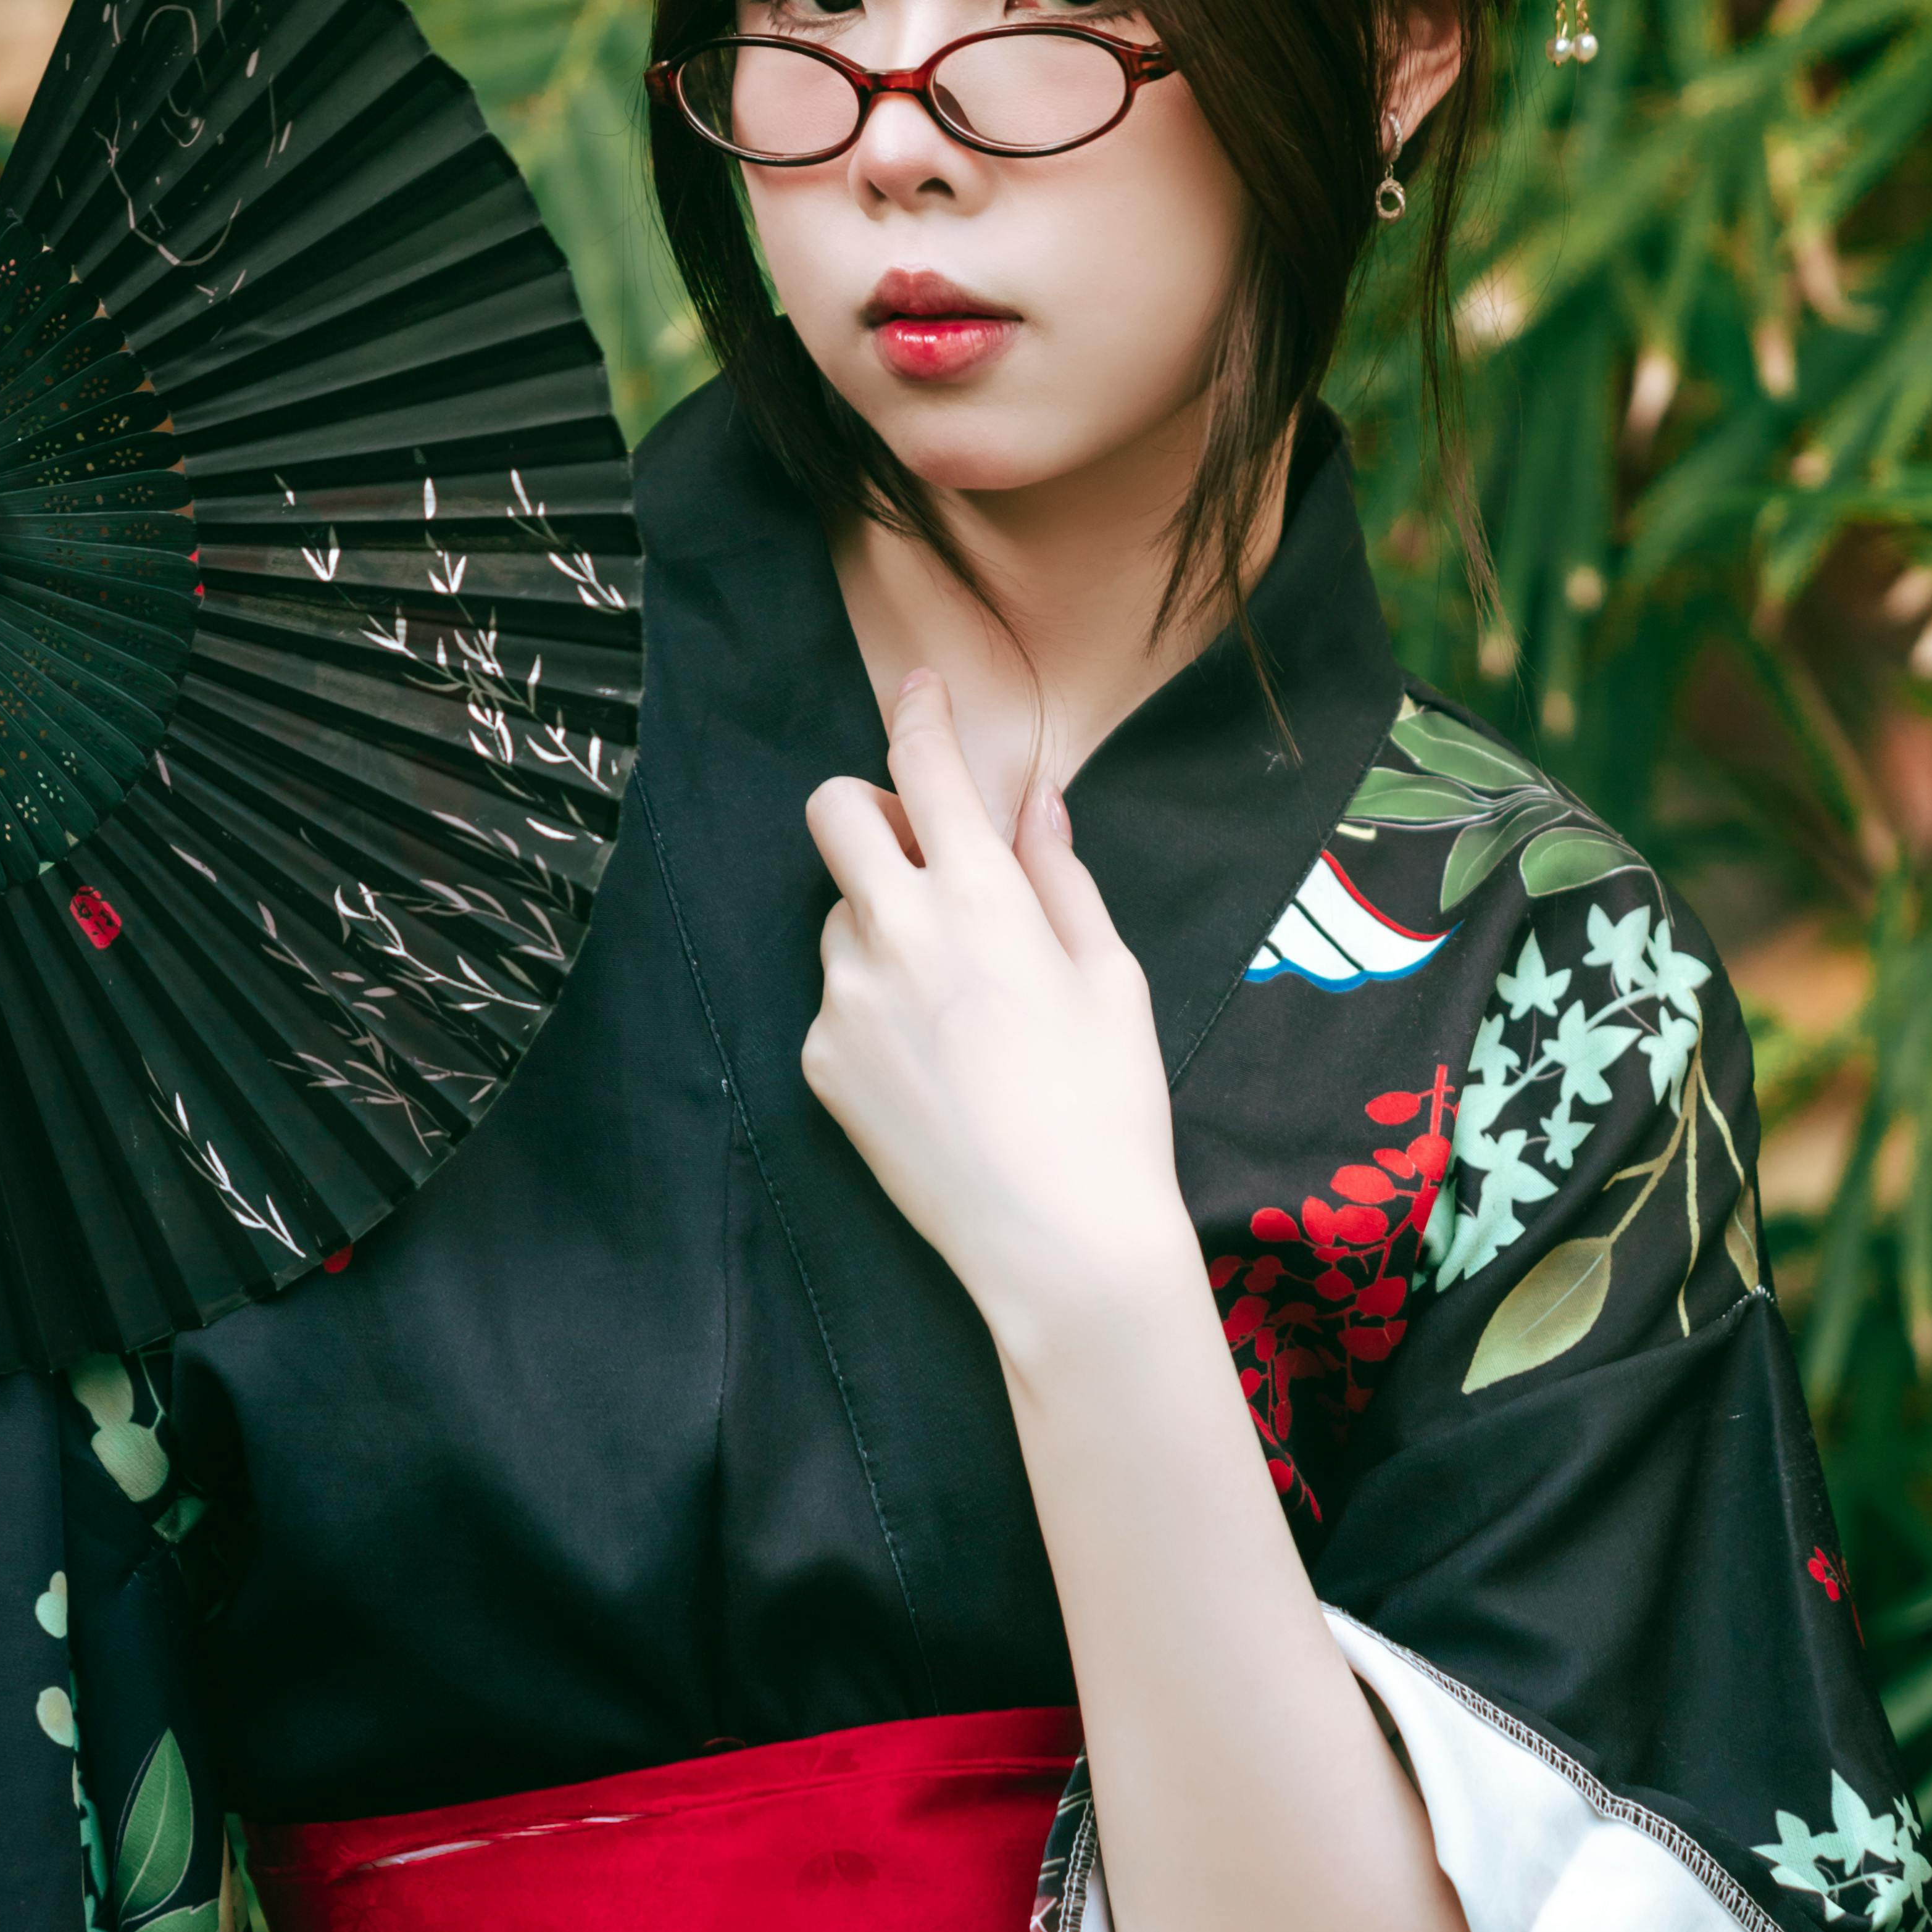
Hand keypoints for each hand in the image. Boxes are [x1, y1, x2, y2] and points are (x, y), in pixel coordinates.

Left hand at [802, 670, 1192, 1358]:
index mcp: (982, 899)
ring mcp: (846, 1001)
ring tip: (956, 1004)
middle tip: (919, 852)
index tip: (920, 691)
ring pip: (838, 917)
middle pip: (832, 814)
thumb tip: (1032, 804)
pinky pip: (836, 1003)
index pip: (927, 768)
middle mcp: (897, 934)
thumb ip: (1060, 877)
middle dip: (867, 809)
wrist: (1058, 1241)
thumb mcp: (1110, 977)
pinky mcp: (820, 1064)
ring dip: (881, 926)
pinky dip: (874, 1010)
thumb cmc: (1108, 1106)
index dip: (920, 714)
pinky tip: (934, 1068)